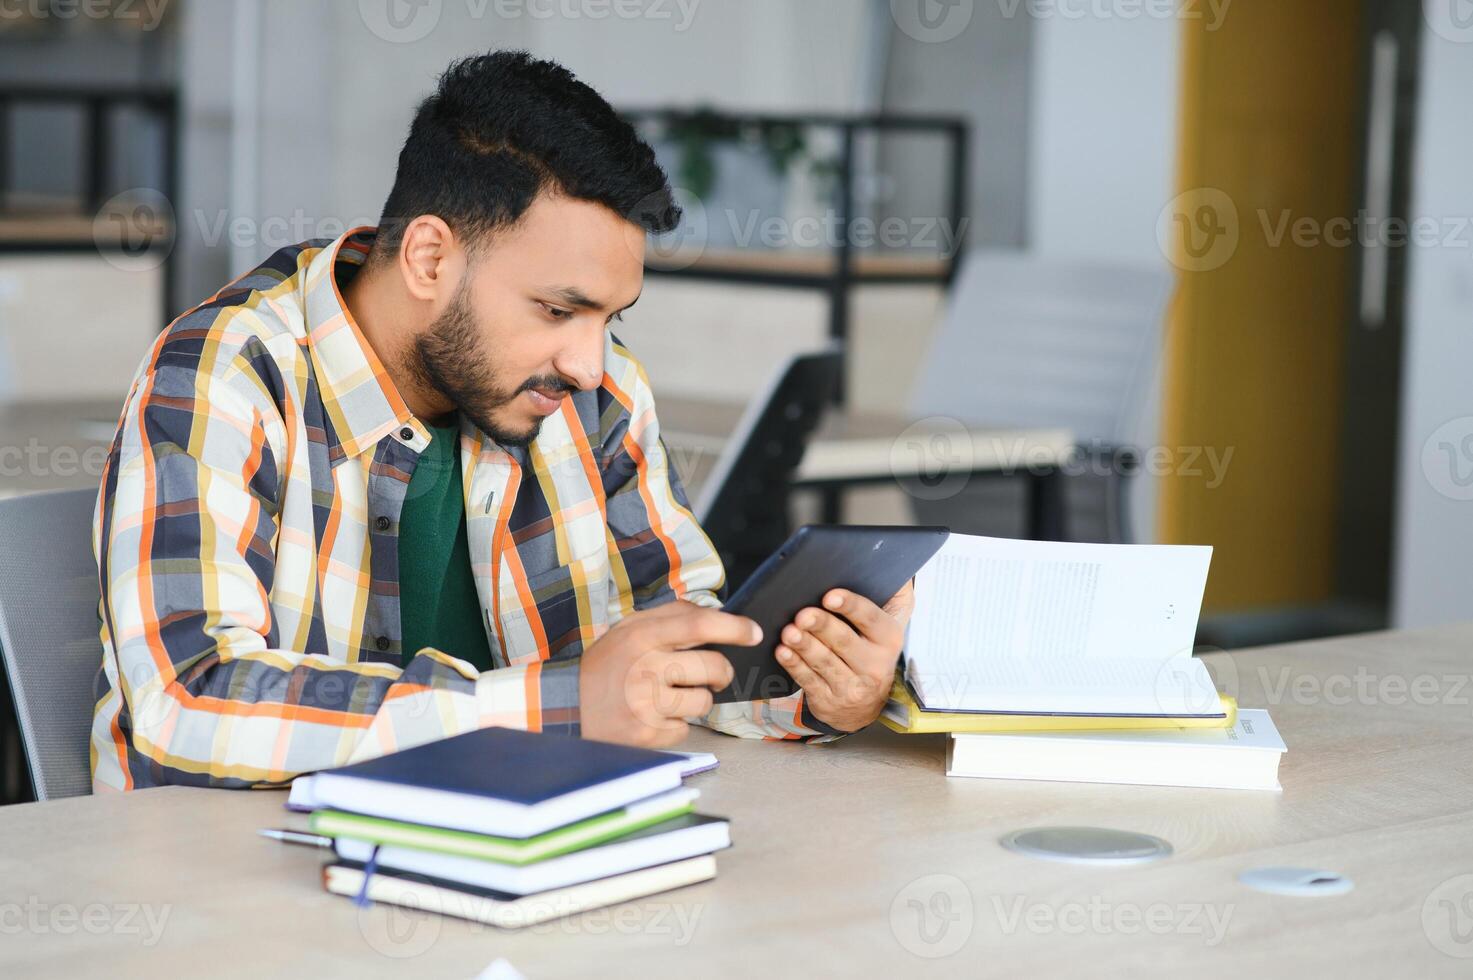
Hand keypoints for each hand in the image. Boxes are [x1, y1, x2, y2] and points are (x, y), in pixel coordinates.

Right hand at [579, 600, 753, 747]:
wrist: (565, 707)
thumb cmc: (605, 664)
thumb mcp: (628, 629)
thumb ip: (670, 616)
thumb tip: (717, 613)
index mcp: (642, 636)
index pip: (699, 624)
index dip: (733, 627)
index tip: (753, 633)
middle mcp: (645, 668)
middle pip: (713, 667)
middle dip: (722, 672)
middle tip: (715, 673)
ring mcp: (646, 704)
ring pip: (704, 701)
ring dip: (697, 699)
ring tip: (672, 695)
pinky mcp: (647, 733)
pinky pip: (686, 728)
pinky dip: (677, 723)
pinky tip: (656, 715)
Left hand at [776, 581, 914, 732]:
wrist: (865, 707)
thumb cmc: (871, 653)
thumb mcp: (887, 627)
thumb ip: (893, 597)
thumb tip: (896, 568)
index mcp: (888, 640)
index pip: (870, 619)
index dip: (850, 606)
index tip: (830, 596)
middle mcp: (874, 666)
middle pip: (844, 641)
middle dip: (822, 626)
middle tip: (802, 615)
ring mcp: (851, 687)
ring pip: (824, 662)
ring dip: (804, 646)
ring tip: (789, 632)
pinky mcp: (828, 701)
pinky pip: (807, 681)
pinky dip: (793, 665)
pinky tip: (783, 652)